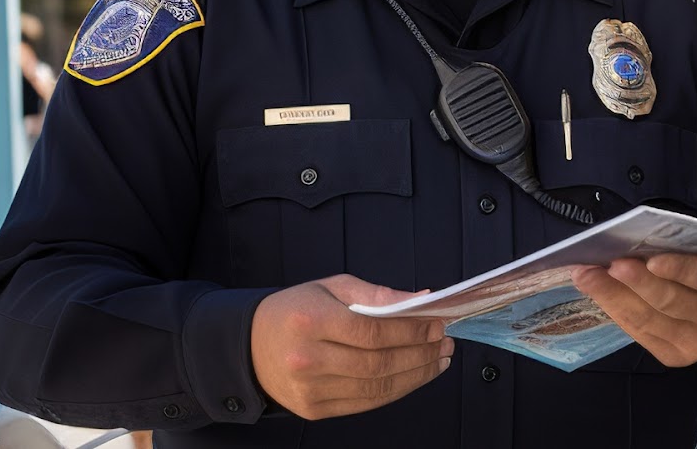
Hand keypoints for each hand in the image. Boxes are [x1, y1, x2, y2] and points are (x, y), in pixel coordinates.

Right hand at [251, 274, 453, 419]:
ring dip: (416, 375)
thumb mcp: (331, 287)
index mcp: (310, 321)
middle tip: (446, 343)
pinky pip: (366, 403)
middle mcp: (308, 359)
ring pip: (377, 388)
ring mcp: (311, 390)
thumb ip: (375, 294)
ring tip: (438, 360)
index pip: (373, 331)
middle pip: (380, 363)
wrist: (250, 347)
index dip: (412, 331)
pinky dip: (396, 391)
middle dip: (422, 353)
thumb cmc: (296, 311)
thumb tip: (419, 299)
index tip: (437, 324)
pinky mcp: (315, 410)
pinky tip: (414, 376)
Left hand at [573, 229, 696, 367]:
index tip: (651, 259)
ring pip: (649, 319)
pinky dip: (614, 308)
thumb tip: (645, 232)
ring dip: (612, 295)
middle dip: (636, 282)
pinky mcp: (675, 356)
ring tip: (586, 275)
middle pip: (672, 300)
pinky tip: (595, 290)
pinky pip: (639, 332)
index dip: (678, 269)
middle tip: (607, 264)